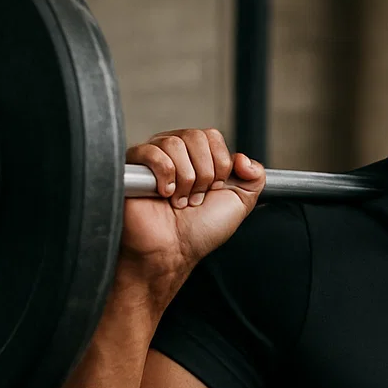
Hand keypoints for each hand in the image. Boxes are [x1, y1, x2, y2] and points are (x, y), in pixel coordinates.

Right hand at [120, 128, 264, 284]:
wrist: (174, 251)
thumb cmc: (199, 231)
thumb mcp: (239, 203)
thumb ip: (254, 177)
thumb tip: (244, 157)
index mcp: (198, 156)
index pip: (212, 136)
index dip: (219, 164)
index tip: (214, 190)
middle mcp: (175, 152)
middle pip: (195, 136)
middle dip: (204, 174)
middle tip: (195, 198)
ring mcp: (153, 157)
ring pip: (175, 143)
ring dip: (185, 179)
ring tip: (179, 201)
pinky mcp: (132, 166)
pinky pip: (151, 152)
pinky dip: (165, 176)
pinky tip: (164, 194)